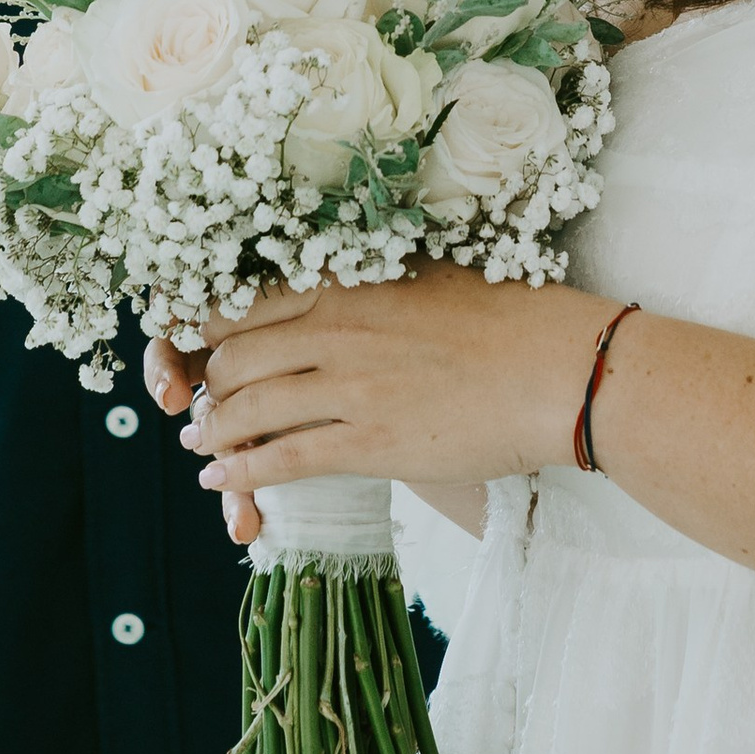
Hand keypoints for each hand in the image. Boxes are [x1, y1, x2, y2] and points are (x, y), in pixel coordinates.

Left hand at [148, 270, 611, 529]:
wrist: (559, 369)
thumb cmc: (509, 318)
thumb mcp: (426, 275)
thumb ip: (370, 282)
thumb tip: (336, 286)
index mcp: (347, 282)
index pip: (244, 300)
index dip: (206, 327)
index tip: (196, 345)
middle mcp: (337, 328)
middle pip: (233, 354)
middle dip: (203, 383)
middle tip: (195, 400)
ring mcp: (350, 385)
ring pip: (248, 407)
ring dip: (214, 430)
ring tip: (203, 441)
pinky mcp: (370, 441)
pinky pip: (282, 458)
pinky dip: (241, 470)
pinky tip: (222, 479)